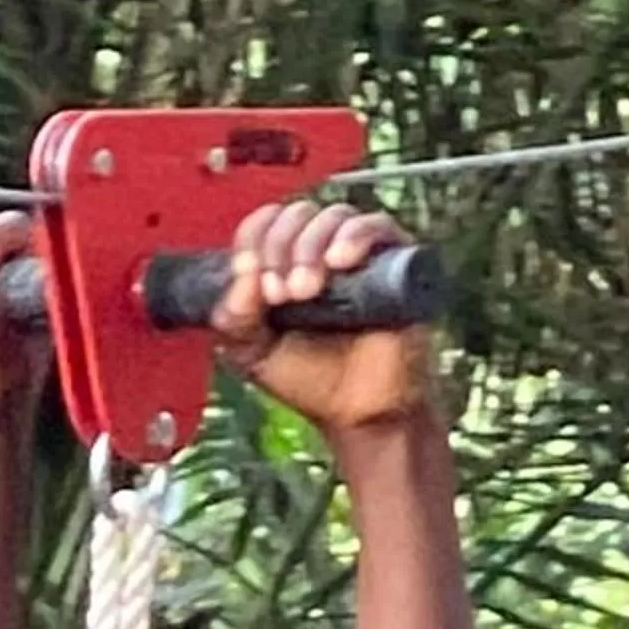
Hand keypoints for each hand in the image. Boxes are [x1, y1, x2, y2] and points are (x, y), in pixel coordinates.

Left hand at [212, 201, 436, 436]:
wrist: (360, 413)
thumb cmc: (312, 382)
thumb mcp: (253, 354)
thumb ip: (233, 318)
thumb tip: (241, 274)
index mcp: (284, 265)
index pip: (263, 225)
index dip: (253, 240)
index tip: (249, 275)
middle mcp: (321, 252)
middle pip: (295, 215)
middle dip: (280, 249)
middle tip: (281, 294)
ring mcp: (359, 254)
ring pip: (331, 217)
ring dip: (310, 246)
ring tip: (307, 290)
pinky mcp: (394, 261)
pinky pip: (375, 225)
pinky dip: (354, 236)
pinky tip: (340, 262)